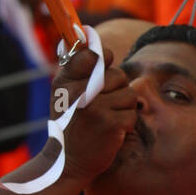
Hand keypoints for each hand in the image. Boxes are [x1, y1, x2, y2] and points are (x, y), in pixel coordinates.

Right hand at [50, 44, 137, 187]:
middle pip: (117, 75)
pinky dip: (125, 123)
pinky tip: (110, 131)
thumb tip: (87, 33)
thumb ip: (76, 67)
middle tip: (100, 106)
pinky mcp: (111, 124)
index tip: (100, 69)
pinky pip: (132, 113)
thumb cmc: (69, 124)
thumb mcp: (63, 93)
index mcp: (66, 81)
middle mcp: (79, 92)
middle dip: (116, 90)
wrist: (67, 162)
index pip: (93, 54)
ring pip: (128, 94)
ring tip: (106, 118)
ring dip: (123, 107)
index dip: (103, 59)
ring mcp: (95, 108)